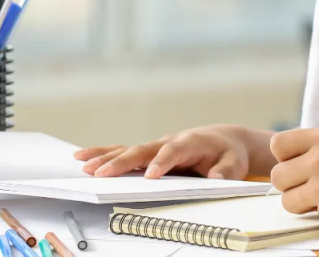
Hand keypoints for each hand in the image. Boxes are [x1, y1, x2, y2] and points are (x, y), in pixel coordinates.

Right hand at [74, 124, 251, 179]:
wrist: (224, 141)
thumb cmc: (227, 153)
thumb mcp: (235, 163)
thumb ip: (227, 170)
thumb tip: (216, 177)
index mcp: (191, 142)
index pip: (174, 151)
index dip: (162, 162)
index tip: (150, 175)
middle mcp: (170, 141)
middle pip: (144, 150)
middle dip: (124, 162)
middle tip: (103, 174)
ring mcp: (157, 146)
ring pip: (129, 150)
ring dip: (107, 157)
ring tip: (84, 166)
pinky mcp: (149, 152)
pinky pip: (124, 151)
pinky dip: (104, 153)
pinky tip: (83, 157)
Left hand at [269, 128, 318, 236]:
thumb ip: (318, 150)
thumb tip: (287, 163)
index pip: (279, 144)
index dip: (285, 157)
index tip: (298, 164)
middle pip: (278, 175)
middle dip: (291, 184)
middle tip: (312, 186)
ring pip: (287, 200)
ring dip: (302, 203)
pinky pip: (311, 216)